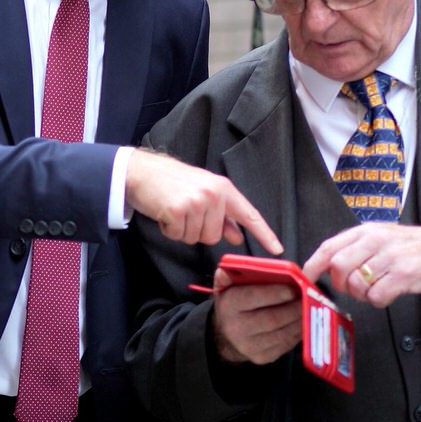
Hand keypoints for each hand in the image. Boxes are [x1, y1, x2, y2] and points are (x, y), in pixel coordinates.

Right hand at [127, 150, 283, 254]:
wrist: (143, 171)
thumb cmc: (173, 183)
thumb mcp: (203, 193)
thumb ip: (223, 216)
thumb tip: (238, 237)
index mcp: (224, 189)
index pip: (249, 215)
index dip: (264, 234)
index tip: (277, 250)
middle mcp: (213, 194)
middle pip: (215, 236)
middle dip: (199, 231)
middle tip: (186, 212)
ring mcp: (196, 202)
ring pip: (196, 239)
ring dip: (183, 230)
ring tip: (175, 211)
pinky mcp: (178, 210)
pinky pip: (179, 236)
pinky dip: (170, 230)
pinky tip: (165, 214)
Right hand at [210, 268, 303, 364]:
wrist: (225, 337)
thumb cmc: (233, 305)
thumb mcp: (226, 287)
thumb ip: (229, 275)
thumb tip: (229, 270)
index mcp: (229, 306)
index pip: (253, 298)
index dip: (275, 293)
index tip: (293, 288)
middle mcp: (237, 328)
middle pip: (272, 318)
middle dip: (294, 307)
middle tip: (309, 297)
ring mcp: (250, 346)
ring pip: (283, 333)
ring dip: (301, 319)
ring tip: (311, 307)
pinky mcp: (263, 357)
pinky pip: (286, 344)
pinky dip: (299, 331)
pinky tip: (305, 321)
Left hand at [300, 223, 420, 307]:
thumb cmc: (415, 245)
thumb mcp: (383, 235)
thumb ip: (357, 247)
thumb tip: (329, 265)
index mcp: (367, 230)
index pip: (329, 246)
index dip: (313, 264)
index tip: (307, 277)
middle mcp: (376, 241)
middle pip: (338, 267)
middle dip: (340, 283)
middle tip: (352, 287)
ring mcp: (390, 258)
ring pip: (356, 285)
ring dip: (362, 294)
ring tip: (376, 288)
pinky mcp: (404, 276)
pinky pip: (376, 297)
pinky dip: (379, 301)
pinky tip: (389, 292)